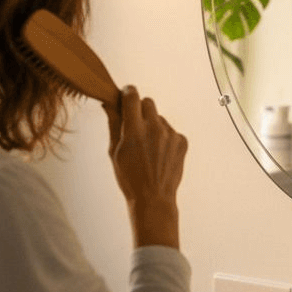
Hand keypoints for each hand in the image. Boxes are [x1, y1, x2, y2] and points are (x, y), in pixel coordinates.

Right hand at [104, 86, 187, 248]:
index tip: (125, 95)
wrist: (153, 198)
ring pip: (159, 118)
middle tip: (134, 126)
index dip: (127, 93)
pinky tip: (158, 154)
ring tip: (147, 148)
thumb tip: (109, 104)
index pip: (132, 96)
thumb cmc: (129, 178)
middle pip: (147, 102)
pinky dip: (164, 138)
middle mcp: (154, 128)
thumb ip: (113, 123)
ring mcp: (171, 134)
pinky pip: (171, 131)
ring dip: (152, 126)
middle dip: (139, 109)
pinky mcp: (182, 141)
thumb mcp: (114, 151)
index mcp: (134, 129)